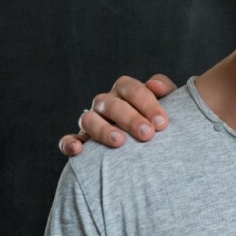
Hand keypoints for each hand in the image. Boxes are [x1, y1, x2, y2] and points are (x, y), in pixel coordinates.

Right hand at [58, 74, 176, 155]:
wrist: (149, 143)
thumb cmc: (158, 120)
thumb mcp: (168, 103)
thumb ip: (166, 90)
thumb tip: (155, 85)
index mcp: (125, 91)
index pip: (131, 89)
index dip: (147, 103)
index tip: (161, 122)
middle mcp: (106, 103)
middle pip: (112, 104)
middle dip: (130, 119)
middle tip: (148, 134)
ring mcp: (91, 120)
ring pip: (88, 119)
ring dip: (103, 129)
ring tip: (120, 142)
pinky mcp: (80, 141)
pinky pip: (67, 140)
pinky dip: (69, 143)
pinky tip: (78, 150)